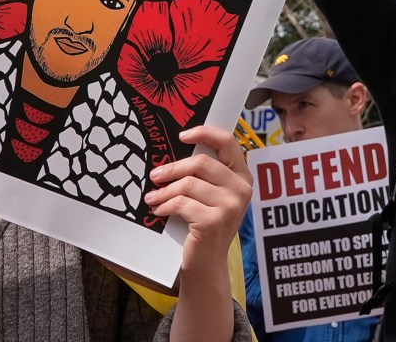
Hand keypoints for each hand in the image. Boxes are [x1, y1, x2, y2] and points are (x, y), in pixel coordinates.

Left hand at [150, 126, 249, 276]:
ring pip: (187, 184)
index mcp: (243, 177)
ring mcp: (230, 206)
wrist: (207, 263)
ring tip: (153, 197)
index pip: (228, 142)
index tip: (183, 135)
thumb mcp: (213, 196)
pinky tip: (159, 210)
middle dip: (172, 168)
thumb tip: (177, 151)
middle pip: (201, 162)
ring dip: (164, 191)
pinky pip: (181, 203)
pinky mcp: (213, 221)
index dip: (205, 133)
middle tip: (155, 175)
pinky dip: (165, 206)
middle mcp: (241, 189)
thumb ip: (206, 175)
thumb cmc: (205, 225)